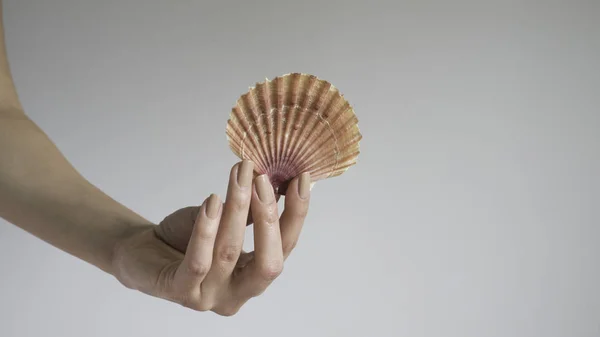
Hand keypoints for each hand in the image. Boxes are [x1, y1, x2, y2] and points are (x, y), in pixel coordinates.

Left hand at [111, 160, 310, 315]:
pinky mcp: (181, 293)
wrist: (142, 252)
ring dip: (236, 209)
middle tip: (263, 180)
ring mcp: (210, 297)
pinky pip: (198, 261)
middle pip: (269, 264)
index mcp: (254, 276)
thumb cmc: (185, 237)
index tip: (301, 178)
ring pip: (229, 253)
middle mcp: (238, 293)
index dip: (296, 214)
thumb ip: (250, 210)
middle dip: (269, 219)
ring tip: (238, 176)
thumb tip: (276, 178)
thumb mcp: (224, 220)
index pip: (286, 247)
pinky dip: (206, 229)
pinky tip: (212, 201)